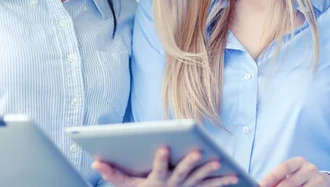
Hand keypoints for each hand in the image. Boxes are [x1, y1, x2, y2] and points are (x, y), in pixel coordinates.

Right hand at [92, 147, 237, 186]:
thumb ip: (112, 175)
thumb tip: (95, 162)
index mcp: (155, 182)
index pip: (157, 169)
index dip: (160, 159)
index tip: (162, 147)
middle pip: (182, 174)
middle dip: (190, 163)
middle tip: (199, 151)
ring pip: (199, 181)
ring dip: (210, 172)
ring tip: (218, 162)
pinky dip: (221, 182)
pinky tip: (233, 176)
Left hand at [260, 157, 329, 186]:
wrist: (324, 182)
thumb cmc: (300, 178)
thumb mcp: (291, 174)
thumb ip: (279, 178)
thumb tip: (263, 185)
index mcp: (299, 162)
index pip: (283, 168)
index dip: (271, 177)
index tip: (261, 185)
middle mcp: (310, 169)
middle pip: (290, 183)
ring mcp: (317, 180)